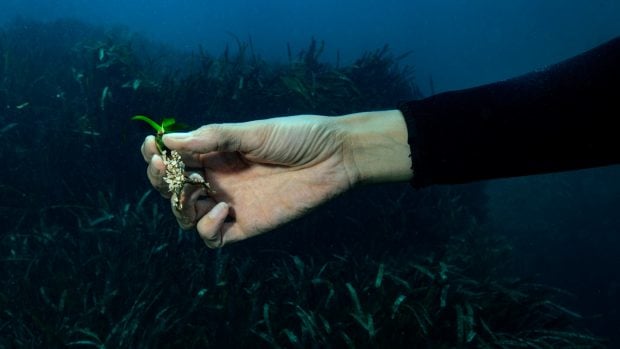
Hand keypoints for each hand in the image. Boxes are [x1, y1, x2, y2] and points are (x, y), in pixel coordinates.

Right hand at [140, 111, 411, 247]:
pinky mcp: (246, 225)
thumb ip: (214, 138)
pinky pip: (213, 236)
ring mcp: (230, 203)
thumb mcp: (253, 132)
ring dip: (179, 203)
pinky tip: (223, 208)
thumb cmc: (296, 136)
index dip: (157, 155)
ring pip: (187, 214)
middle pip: (174, 188)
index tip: (151, 145)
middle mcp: (218, 179)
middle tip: (165, 167)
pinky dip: (208, 227)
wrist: (334, 156)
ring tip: (191, 187)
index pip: (175, 158)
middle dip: (162, 179)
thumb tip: (169, 138)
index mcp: (216, 153)